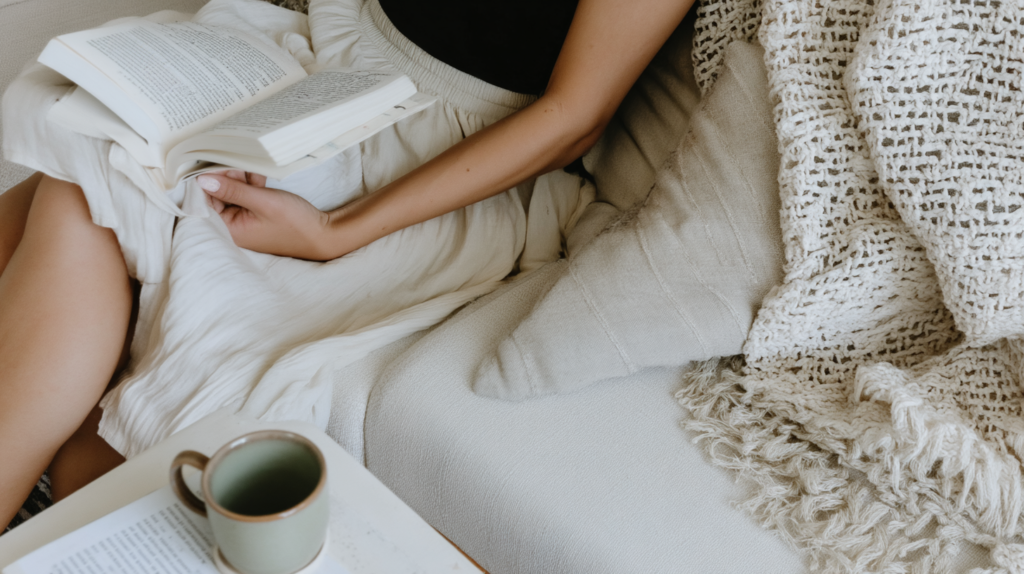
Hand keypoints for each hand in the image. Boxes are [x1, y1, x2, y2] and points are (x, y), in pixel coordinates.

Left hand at [197, 171, 333, 259]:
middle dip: (227, 177)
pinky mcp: (254, 215)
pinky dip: (250, 185)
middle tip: (239, 163)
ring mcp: (244, 221)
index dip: (207, 181)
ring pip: (231, 193)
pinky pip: (244, 196)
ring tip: (255, 173)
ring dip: (240, 179)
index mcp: (229, 231)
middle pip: (216, 196)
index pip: (204, 203)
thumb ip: (232, 190)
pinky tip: (260, 179)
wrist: (322, 234)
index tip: (214, 162)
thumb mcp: (262, 202)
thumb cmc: (294, 223)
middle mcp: (232, 228)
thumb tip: (203, 179)